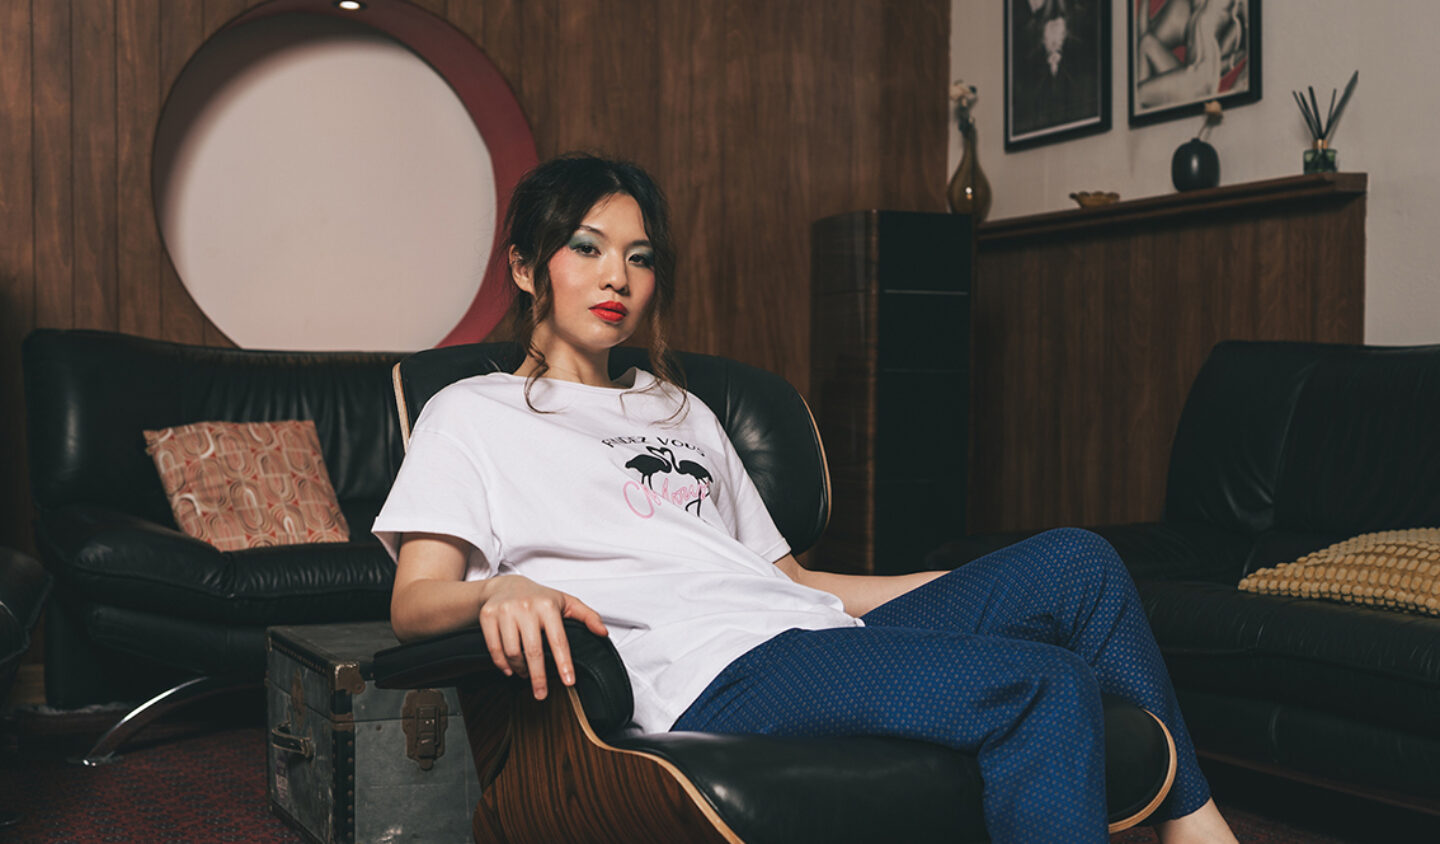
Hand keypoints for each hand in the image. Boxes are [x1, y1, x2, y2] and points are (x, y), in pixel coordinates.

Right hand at [477, 575, 607, 699]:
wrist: (506, 585)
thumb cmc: (539, 597)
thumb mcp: (566, 602)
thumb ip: (587, 616)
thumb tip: (603, 632)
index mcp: (548, 606)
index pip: (558, 640)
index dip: (564, 663)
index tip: (568, 681)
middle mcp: (526, 607)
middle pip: (533, 650)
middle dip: (538, 677)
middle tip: (541, 694)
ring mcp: (505, 611)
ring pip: (512, 652)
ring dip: (520, 669)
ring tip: (526, 674)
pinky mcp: (488, 616)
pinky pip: (494, 648)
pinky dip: (502, 663)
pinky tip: (510, 669)